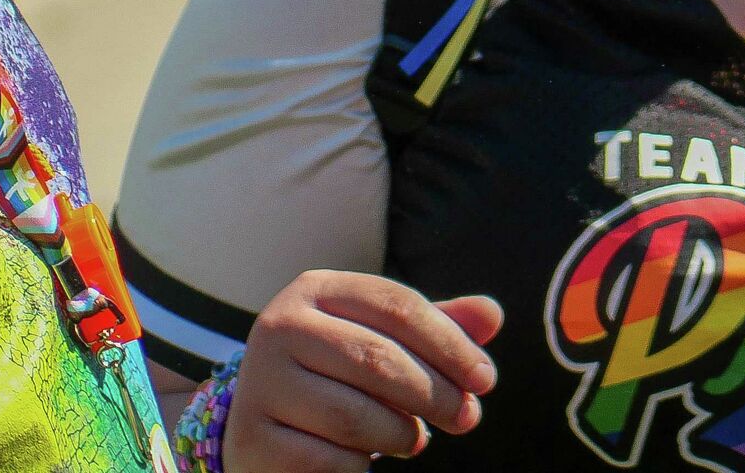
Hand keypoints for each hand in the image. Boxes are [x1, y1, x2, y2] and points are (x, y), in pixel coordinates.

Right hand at [221, 269, 502, 471]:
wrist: (261, 421)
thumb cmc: (339, 371)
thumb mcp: (386, 339)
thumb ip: (439, 327)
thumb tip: (493, 315)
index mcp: (316, 288)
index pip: (397, 306)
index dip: (450, 343)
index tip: (486, 380)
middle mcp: (279, 326)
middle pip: (378, 360)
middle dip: (436, 393)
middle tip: (469, 417)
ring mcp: (260, 382)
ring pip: (354, 416)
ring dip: (401, 434)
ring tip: (415, 439)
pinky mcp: (251, 438)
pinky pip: (328, 460)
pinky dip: (361, 466)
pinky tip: (367, 461)